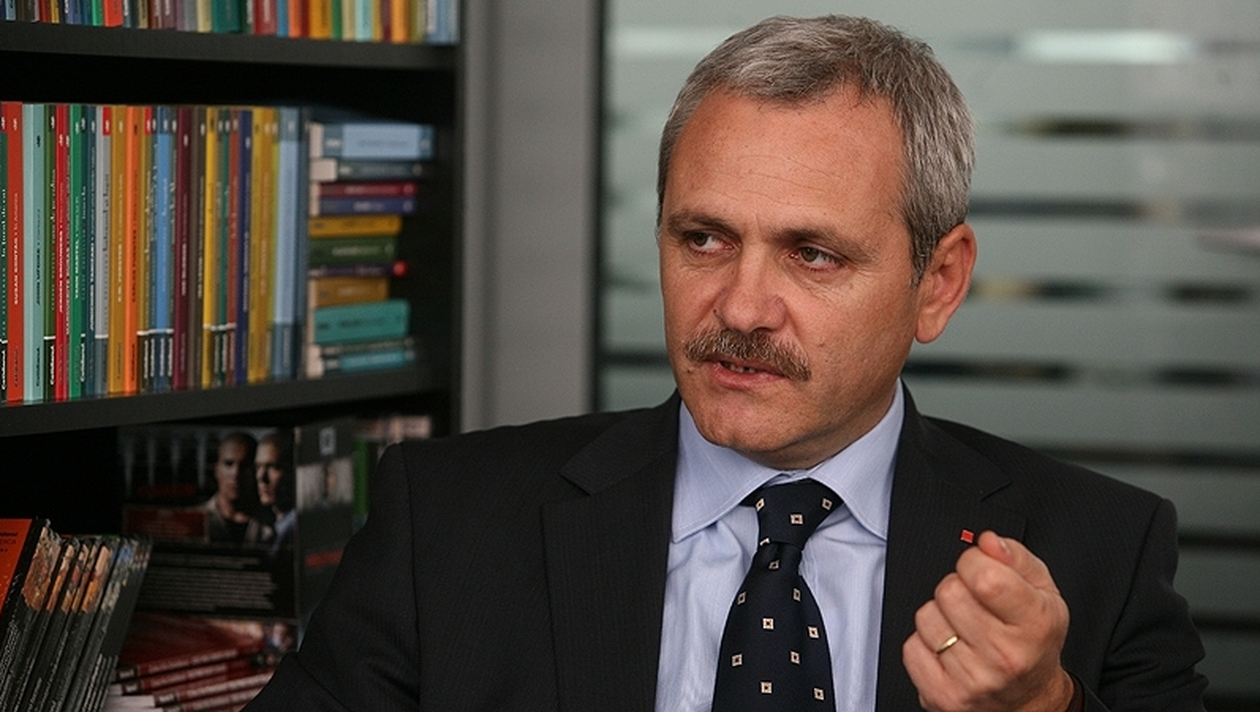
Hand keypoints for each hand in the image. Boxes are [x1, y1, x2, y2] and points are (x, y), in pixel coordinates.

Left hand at [902, 531, 1074, 711]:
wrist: (1030, 700)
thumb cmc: (1033, 641)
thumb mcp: (1043, 592)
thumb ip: (1016, 557)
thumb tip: (987, 542)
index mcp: (1034, 623)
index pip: (983, 576)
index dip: (973, 562)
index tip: (979, 570)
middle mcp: (1005, 655)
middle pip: (948, 592)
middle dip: (956, 588)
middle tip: (974, 604)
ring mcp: (973, 680)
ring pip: (926, 617)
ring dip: (939, 616)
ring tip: (963, 629)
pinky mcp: (944, 696)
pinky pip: (911, 647)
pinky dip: (924, 644)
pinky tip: (950, 650)